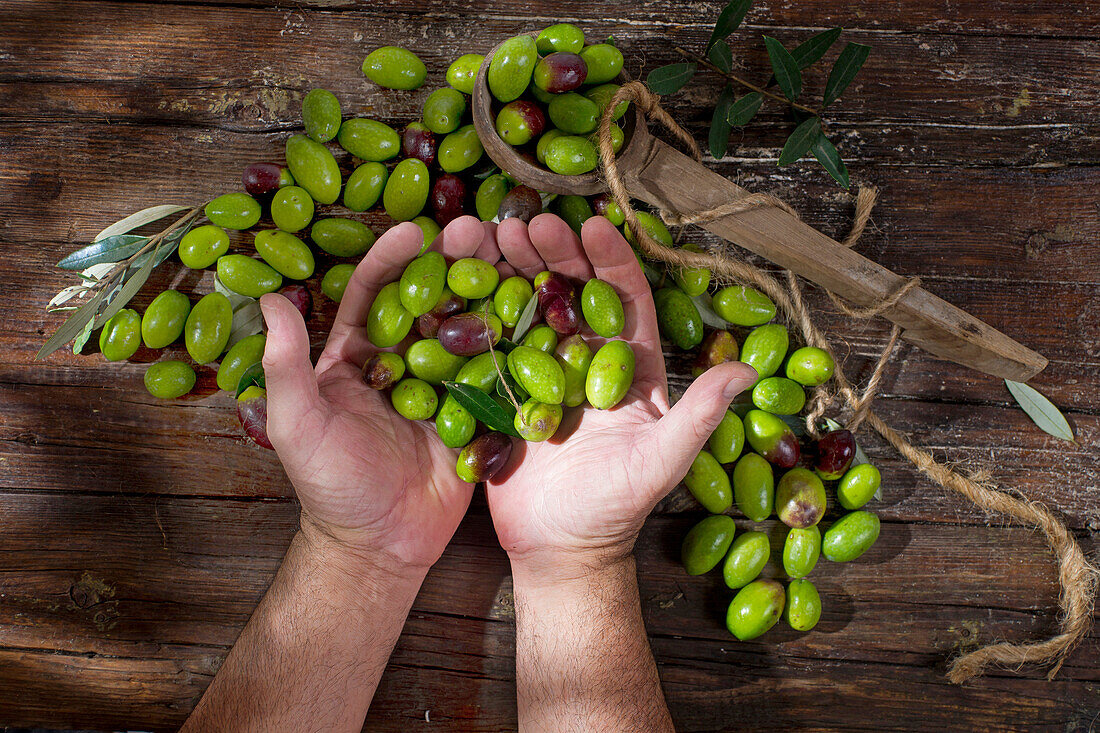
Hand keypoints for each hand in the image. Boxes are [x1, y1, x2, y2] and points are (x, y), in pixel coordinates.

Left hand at [259, 216, 502, 571]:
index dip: (391, 260)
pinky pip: (494, 372)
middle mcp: (399, 364)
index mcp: (354, 358)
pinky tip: (536, 310)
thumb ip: (284, 366)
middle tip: (480, 230)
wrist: (381, 545)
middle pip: (426, 301)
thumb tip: (269, 301)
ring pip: (464, 328)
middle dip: (451, 263)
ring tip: (514, 256)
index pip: (372, 295)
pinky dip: (512, 341)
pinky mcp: (474, 414)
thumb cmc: (330, 487)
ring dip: (486, 290)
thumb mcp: (297, 425)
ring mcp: (441, 387)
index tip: (415, 230)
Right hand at [487, 214, 756, 572]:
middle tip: (529, 223)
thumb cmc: (613, 510)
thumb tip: (747, 371)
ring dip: (513, 271)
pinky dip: (478, 311)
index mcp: (631, 369)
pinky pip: (493, 343)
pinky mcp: (505, 393)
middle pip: (572, 294)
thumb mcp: (660, 461)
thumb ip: (699, 416)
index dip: (610, 261)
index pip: (624, 300)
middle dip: (554, 254)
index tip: (592, 227)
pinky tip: (459, 281)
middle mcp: (588, 363)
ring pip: (530, 308)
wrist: (556, 550)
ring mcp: (543, 375)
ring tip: (490, 238)